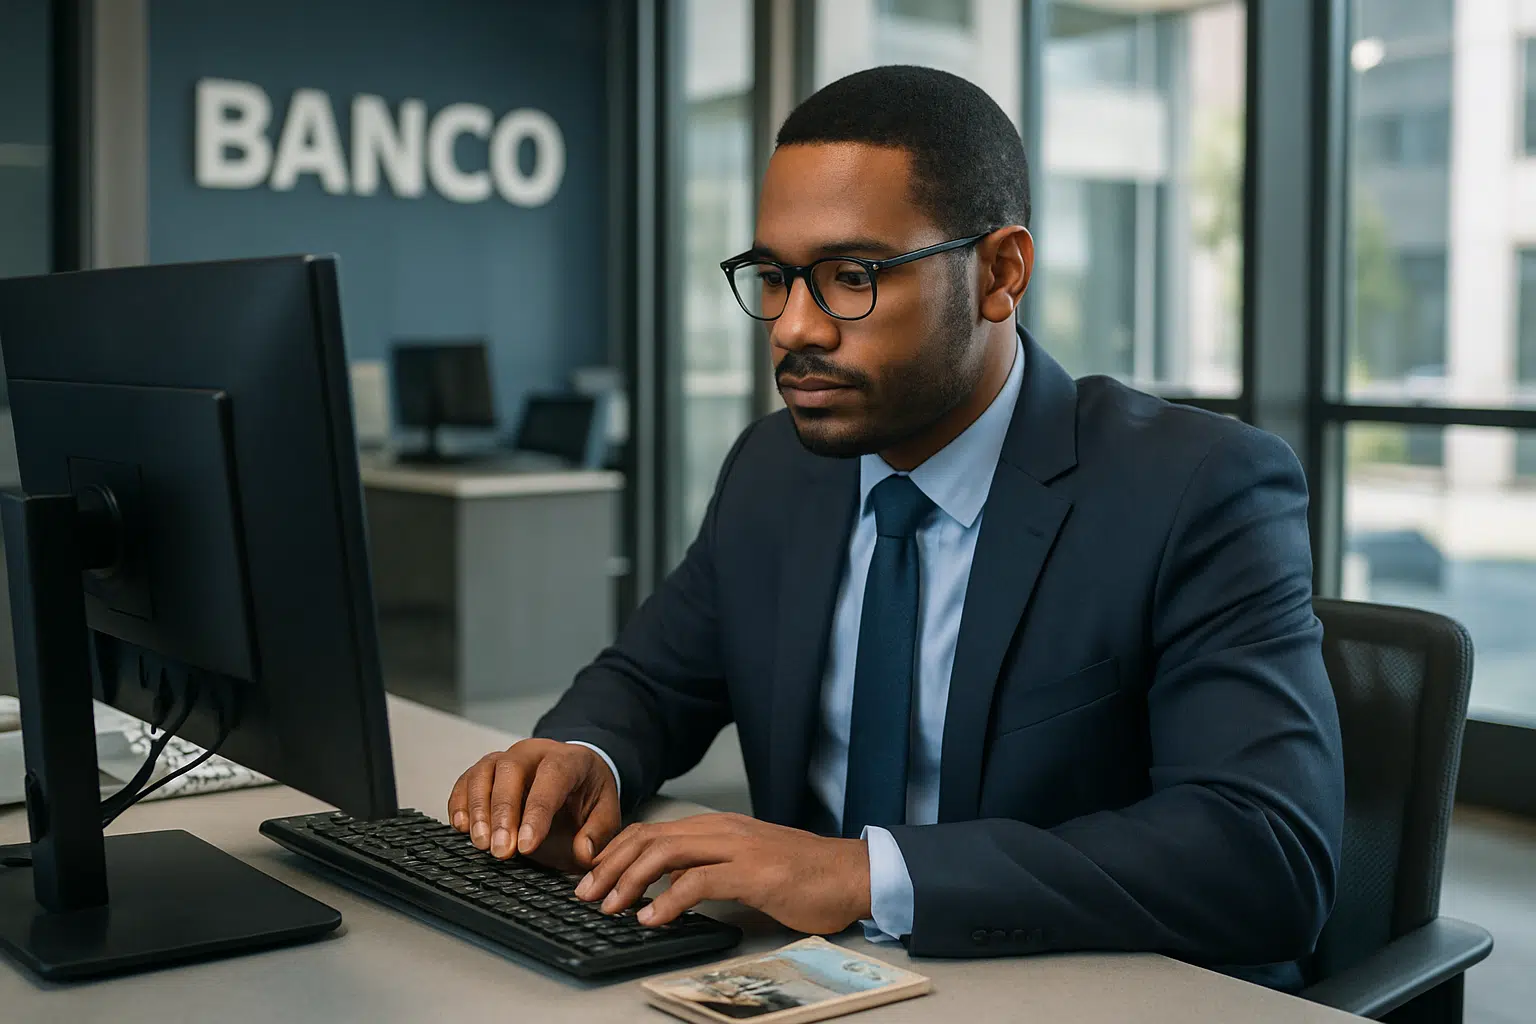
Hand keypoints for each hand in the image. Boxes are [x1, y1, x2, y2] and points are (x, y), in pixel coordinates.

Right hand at [447, 739, 619, 871]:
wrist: (575, 778)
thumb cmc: (587, 797)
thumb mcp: (606, 813)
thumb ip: (599, 834)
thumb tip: (583, 852)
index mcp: (570, 759)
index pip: (552, 777)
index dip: (537, 812)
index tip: (527, 845)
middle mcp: (534, 752)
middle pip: (511, 771)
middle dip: (503, 813)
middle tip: (501, 851)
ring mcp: (507, 758)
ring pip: (484, 773)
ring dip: (478, 810)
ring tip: (481, 844)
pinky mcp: (486, 771)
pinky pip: (466, 780)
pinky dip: (460, 803)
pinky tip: (461, 827)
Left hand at [572, 813, 870, 933]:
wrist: (851, 874)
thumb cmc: (803, 875)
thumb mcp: (747, 865)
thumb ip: (710, 868)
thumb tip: (667, 888)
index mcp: (718, 827)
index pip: (652, 830)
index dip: (615, 853)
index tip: (592, 879)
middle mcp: (722, 830)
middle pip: (649, 838)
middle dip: (610, 866)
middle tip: (585, 894)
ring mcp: (737, 848)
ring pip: (665, 854)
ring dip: (629, 881)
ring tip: (609, 907)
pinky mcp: (753, 872)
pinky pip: (698, 882)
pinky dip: (668, 900)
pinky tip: (652, 920)